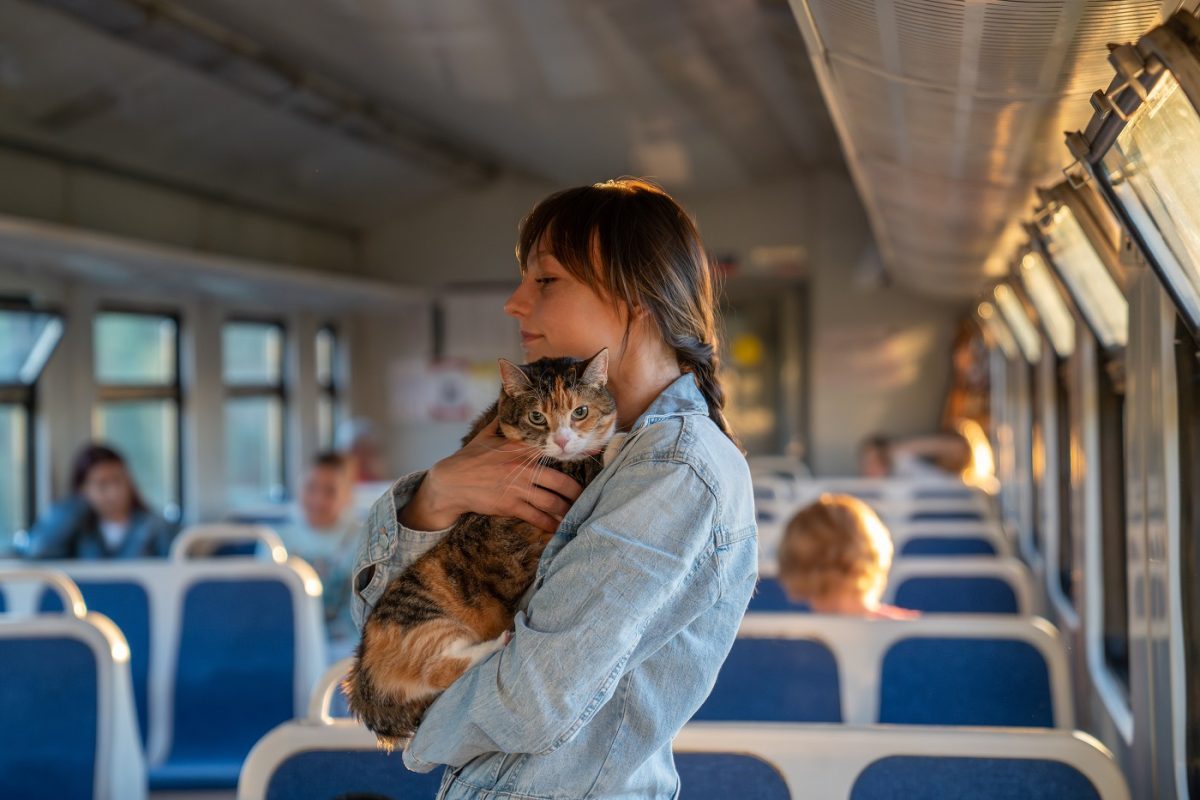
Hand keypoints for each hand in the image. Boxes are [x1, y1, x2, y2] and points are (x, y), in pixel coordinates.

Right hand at [400, 419, 582, 532]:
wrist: (450, 482)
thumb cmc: (469, 458)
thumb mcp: (486, 436)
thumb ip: (503, 423)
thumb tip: (508, 404)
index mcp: (521, 449)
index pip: (553, 452)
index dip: (572, 459)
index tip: (587, 463)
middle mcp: (523, 468)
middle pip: (561, 482)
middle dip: (577, 493)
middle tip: (588, 499)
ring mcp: (518, 488)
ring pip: (552, 502)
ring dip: (567, 512)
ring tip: (576, 517)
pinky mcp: (510, 505)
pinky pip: (536, 517)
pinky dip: (549, 525)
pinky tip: (557, 530)